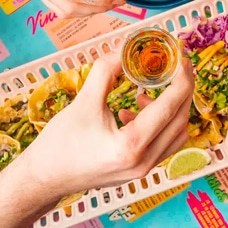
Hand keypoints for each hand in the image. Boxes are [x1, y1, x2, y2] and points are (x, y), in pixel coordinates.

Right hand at [26, 53, 193, 198]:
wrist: (45, 179)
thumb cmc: (60, 143)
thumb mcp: (83, 101)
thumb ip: (106, 72)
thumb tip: (124, 49)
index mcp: (130, 145)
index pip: (169, 107)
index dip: (181, 80)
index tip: (181, 59)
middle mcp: (143, 162)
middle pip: (180, 121)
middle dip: (182, 91)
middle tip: (174, 68)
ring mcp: (143, 170)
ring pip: (175, 134)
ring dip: (170, 109)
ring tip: (143, 93)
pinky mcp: (138, 171)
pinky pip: (162, 144)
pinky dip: (158, 124)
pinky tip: (130, 113)